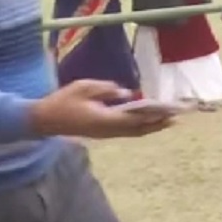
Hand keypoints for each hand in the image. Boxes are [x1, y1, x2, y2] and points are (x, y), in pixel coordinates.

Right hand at [29, 81, 174, 139]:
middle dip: (158, 123)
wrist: (44, 120)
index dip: (154, 116)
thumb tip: (126, 93)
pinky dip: (140, 128)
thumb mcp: (84, 88)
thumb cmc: (63, 101)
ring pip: (133, 133)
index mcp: (105, 119)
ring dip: (151, 127)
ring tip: (168, 120)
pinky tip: (148, 123)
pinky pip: (126, 132)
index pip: (136, 118)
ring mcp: (105, 134)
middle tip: (177, 117)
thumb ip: (106, 90)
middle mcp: (108, 130)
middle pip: (139, 129)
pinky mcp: (102, 133)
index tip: (169, 111)